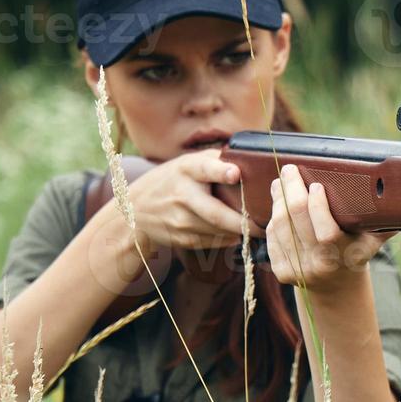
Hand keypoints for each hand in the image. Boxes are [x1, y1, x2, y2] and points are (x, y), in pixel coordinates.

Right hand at [122, 149, 263, 258]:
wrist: (136, 208)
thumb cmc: (174, 179)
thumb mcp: (189, 163)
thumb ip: (216, 161)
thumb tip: (253, 161)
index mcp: (188, 169)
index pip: (205, 169)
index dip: (220, 171)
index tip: (235, 174)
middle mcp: (183, 194)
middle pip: (216, 213)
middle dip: (242, 222)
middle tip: (264, 225)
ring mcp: (180, 219)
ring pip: (218, 231)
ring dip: (240, 232)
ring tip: (258, 230)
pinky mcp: (182, 238)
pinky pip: (213, 241)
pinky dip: (228, 239)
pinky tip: (237, 234)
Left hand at [266, 163, 394, 293]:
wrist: (335, 287)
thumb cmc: (356, 253)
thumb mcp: (372, 241)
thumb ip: (384, 221)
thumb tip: (398, 193)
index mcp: (342, 257)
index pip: (325, 232)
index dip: (317, 206)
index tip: (317, 184)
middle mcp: (318, 266)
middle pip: (295, 222)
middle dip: (291, 190)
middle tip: (290, 170)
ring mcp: (297, 270)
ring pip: (280, 226)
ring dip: (278, 200)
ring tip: (281, 182)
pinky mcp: (281, 271)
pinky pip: (273, 237)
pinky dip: (274, 217)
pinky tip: (279, 204)